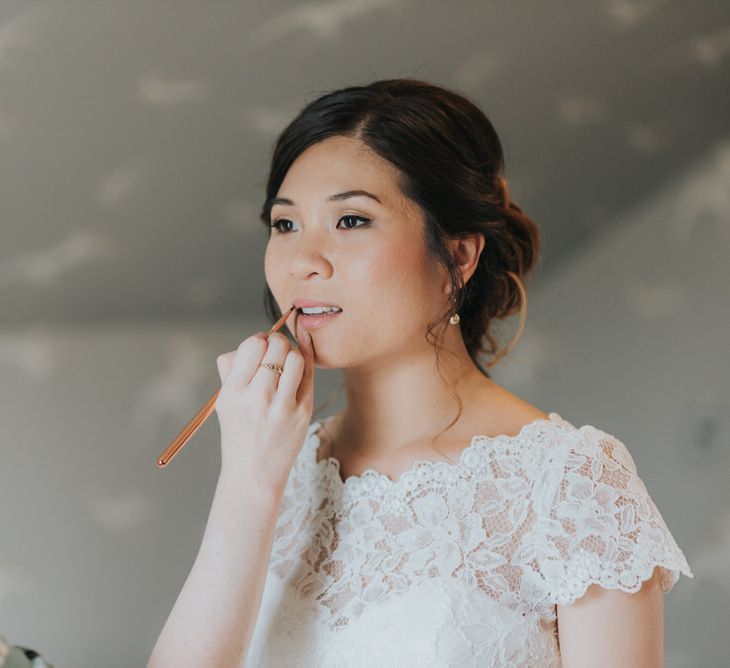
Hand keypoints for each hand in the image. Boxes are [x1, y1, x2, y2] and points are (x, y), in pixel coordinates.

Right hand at [214, 326, 314, 490]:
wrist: (253, 474)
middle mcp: (257, 398)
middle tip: (277, 350)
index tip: (261, 346)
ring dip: (293, 354)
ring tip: (288, 362)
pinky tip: (301, 365)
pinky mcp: (302, 413)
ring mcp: (282, 406)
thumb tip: (255, 341)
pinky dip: (306, 365)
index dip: (259, 339)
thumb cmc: (239, 434)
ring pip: (296, 358)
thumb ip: (232, 369)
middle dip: (278, 343)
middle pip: (276, 347)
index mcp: (233, 392)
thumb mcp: (224, 402)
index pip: (252, 345)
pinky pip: (309, 376)